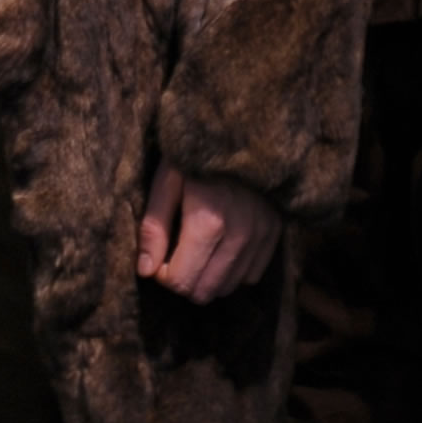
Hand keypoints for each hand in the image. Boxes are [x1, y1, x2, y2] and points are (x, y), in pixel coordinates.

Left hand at [136, 165, 282, 304]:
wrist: (245, 131)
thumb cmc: (196, 154)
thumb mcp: (167, 181)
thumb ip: (153, 228)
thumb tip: (145, 271)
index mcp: (208, 221)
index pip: (181, 281)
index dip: (162, 275)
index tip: (159, 254)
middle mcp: (240, 234)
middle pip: (204, 291)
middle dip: (183, 280)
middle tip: (175, 254)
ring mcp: (261, 236)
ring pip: (227, 288)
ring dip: (207, 277)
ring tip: (197, 248)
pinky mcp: (275, 235)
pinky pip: (250, 276)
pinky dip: (231, 270)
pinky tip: (220, 247)